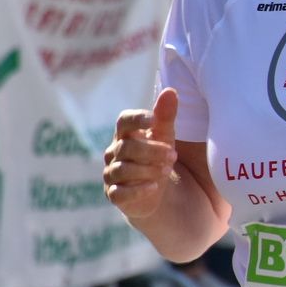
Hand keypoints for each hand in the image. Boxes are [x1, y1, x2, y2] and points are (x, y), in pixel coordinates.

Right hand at [103, 88, 180, 219]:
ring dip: (146, 169)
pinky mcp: (115, 195)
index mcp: (125, 135)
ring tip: (167, 170)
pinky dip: (137, 190)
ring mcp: (112, 174)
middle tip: (173, 155)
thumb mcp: (165, 136)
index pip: (123, 122)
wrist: (155, 190)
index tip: (153, 121)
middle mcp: (114, 153)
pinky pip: (120, 193)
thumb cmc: (157, 156)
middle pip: (127, 147)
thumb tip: (171, 91)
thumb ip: (166, 116)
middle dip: (151, 150)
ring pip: (123, 169)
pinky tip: (154, 187)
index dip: (136, 120)